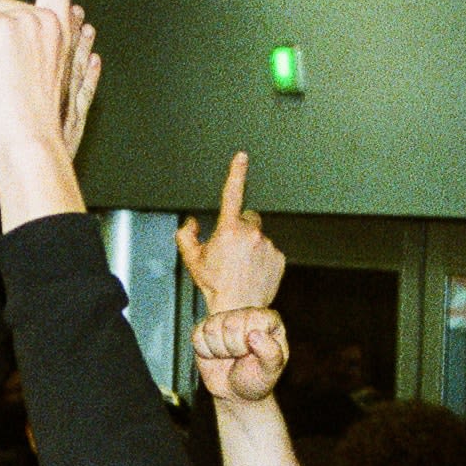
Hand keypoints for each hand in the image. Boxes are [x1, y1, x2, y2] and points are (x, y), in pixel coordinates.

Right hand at [177, 153, 285, 312]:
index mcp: (229, 229)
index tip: (242, 156)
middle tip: (231, 248)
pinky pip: (270, 250)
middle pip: (248, 218)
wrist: (238, 309)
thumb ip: (186, 236)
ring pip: (259, 236)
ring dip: (251, 244)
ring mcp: (268, 245)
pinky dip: (262, 257)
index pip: (232, 193)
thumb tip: (192, 223)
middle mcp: (251, 234)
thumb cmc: (214, 285)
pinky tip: (253, 272)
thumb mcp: (191, 260)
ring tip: (242, 266)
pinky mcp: (279, 257)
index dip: (236, 172)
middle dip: (240, 227)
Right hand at [193, 306, 288, 405]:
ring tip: (229, 356)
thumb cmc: (256, 379)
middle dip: (233, 348)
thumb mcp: (270, 371)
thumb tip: (255, 334)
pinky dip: (205, 352)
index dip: (248, 342)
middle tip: (240, 357)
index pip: (252, 319)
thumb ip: (271, 353)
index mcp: (268, 319)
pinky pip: (197, 336)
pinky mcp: (205, 327)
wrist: (235, 392)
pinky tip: (216, 355)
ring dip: (219, 350)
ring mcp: (224, 318)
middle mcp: (246, 314)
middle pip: (230, 323)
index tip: (253, 354)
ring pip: (211, 329)